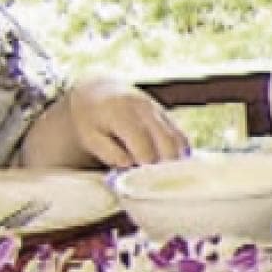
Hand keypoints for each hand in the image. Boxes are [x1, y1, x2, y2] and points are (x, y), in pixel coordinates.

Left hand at [67, 79, 189, 168]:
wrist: (99, 91)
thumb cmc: (92, 119)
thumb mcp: (90, 137)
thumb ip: (109, 153)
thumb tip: (129, 165)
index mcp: (123, 116)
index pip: (145, 149)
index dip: (145, 167)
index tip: (140, 180)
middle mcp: (145, 110)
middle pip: (168, 144)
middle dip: (164, 166)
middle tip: (154, 180)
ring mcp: (159, 110)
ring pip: (179, 140)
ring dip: (174, 160)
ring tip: (162, 174)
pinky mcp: (166, 114)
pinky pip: (180, 135)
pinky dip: (178, 151)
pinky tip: (168, 164)